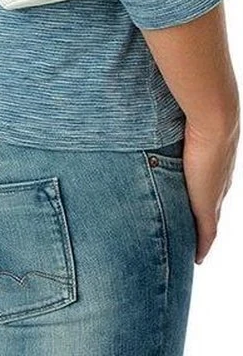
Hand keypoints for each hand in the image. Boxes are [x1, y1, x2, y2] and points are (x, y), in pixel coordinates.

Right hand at [182, 112, 239, 263]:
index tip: (188, 206)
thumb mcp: (179, 121)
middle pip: (210, 208)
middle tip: (185, 231)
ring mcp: (214, 194)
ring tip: (186, 244)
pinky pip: (207, 234)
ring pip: (207, 221)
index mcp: (213, 163)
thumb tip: (144, 105)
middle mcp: (217, 181)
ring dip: (197, 232)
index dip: (198, 198)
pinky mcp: (208, 206)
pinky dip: (202, 245)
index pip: (208, 187)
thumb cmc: (197, 112)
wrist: (214, 120)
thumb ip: (167, 123)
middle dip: (198, 220)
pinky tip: (197, 257)